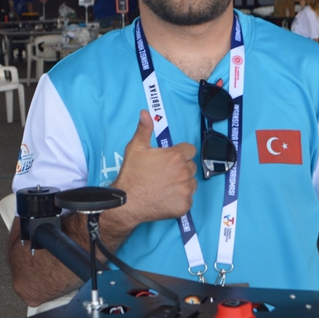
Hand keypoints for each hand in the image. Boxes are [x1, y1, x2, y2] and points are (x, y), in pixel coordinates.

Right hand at [112, 110, 196, 227]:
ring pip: (191, 182)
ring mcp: (186, 189)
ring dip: (183, 182)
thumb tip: (145, 113)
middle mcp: (184, 172)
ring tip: (165, 185)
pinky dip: (180, 198)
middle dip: (181, 167)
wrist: (127, 202)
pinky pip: (188, 198)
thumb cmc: (132, 175)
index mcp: (175, 156)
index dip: (180, 153)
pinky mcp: (185, 204)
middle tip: (164, 173)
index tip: (170, 159)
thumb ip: (144, 129)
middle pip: (191, 166)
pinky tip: (166, 197)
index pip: (190, 150)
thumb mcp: (135, 148)